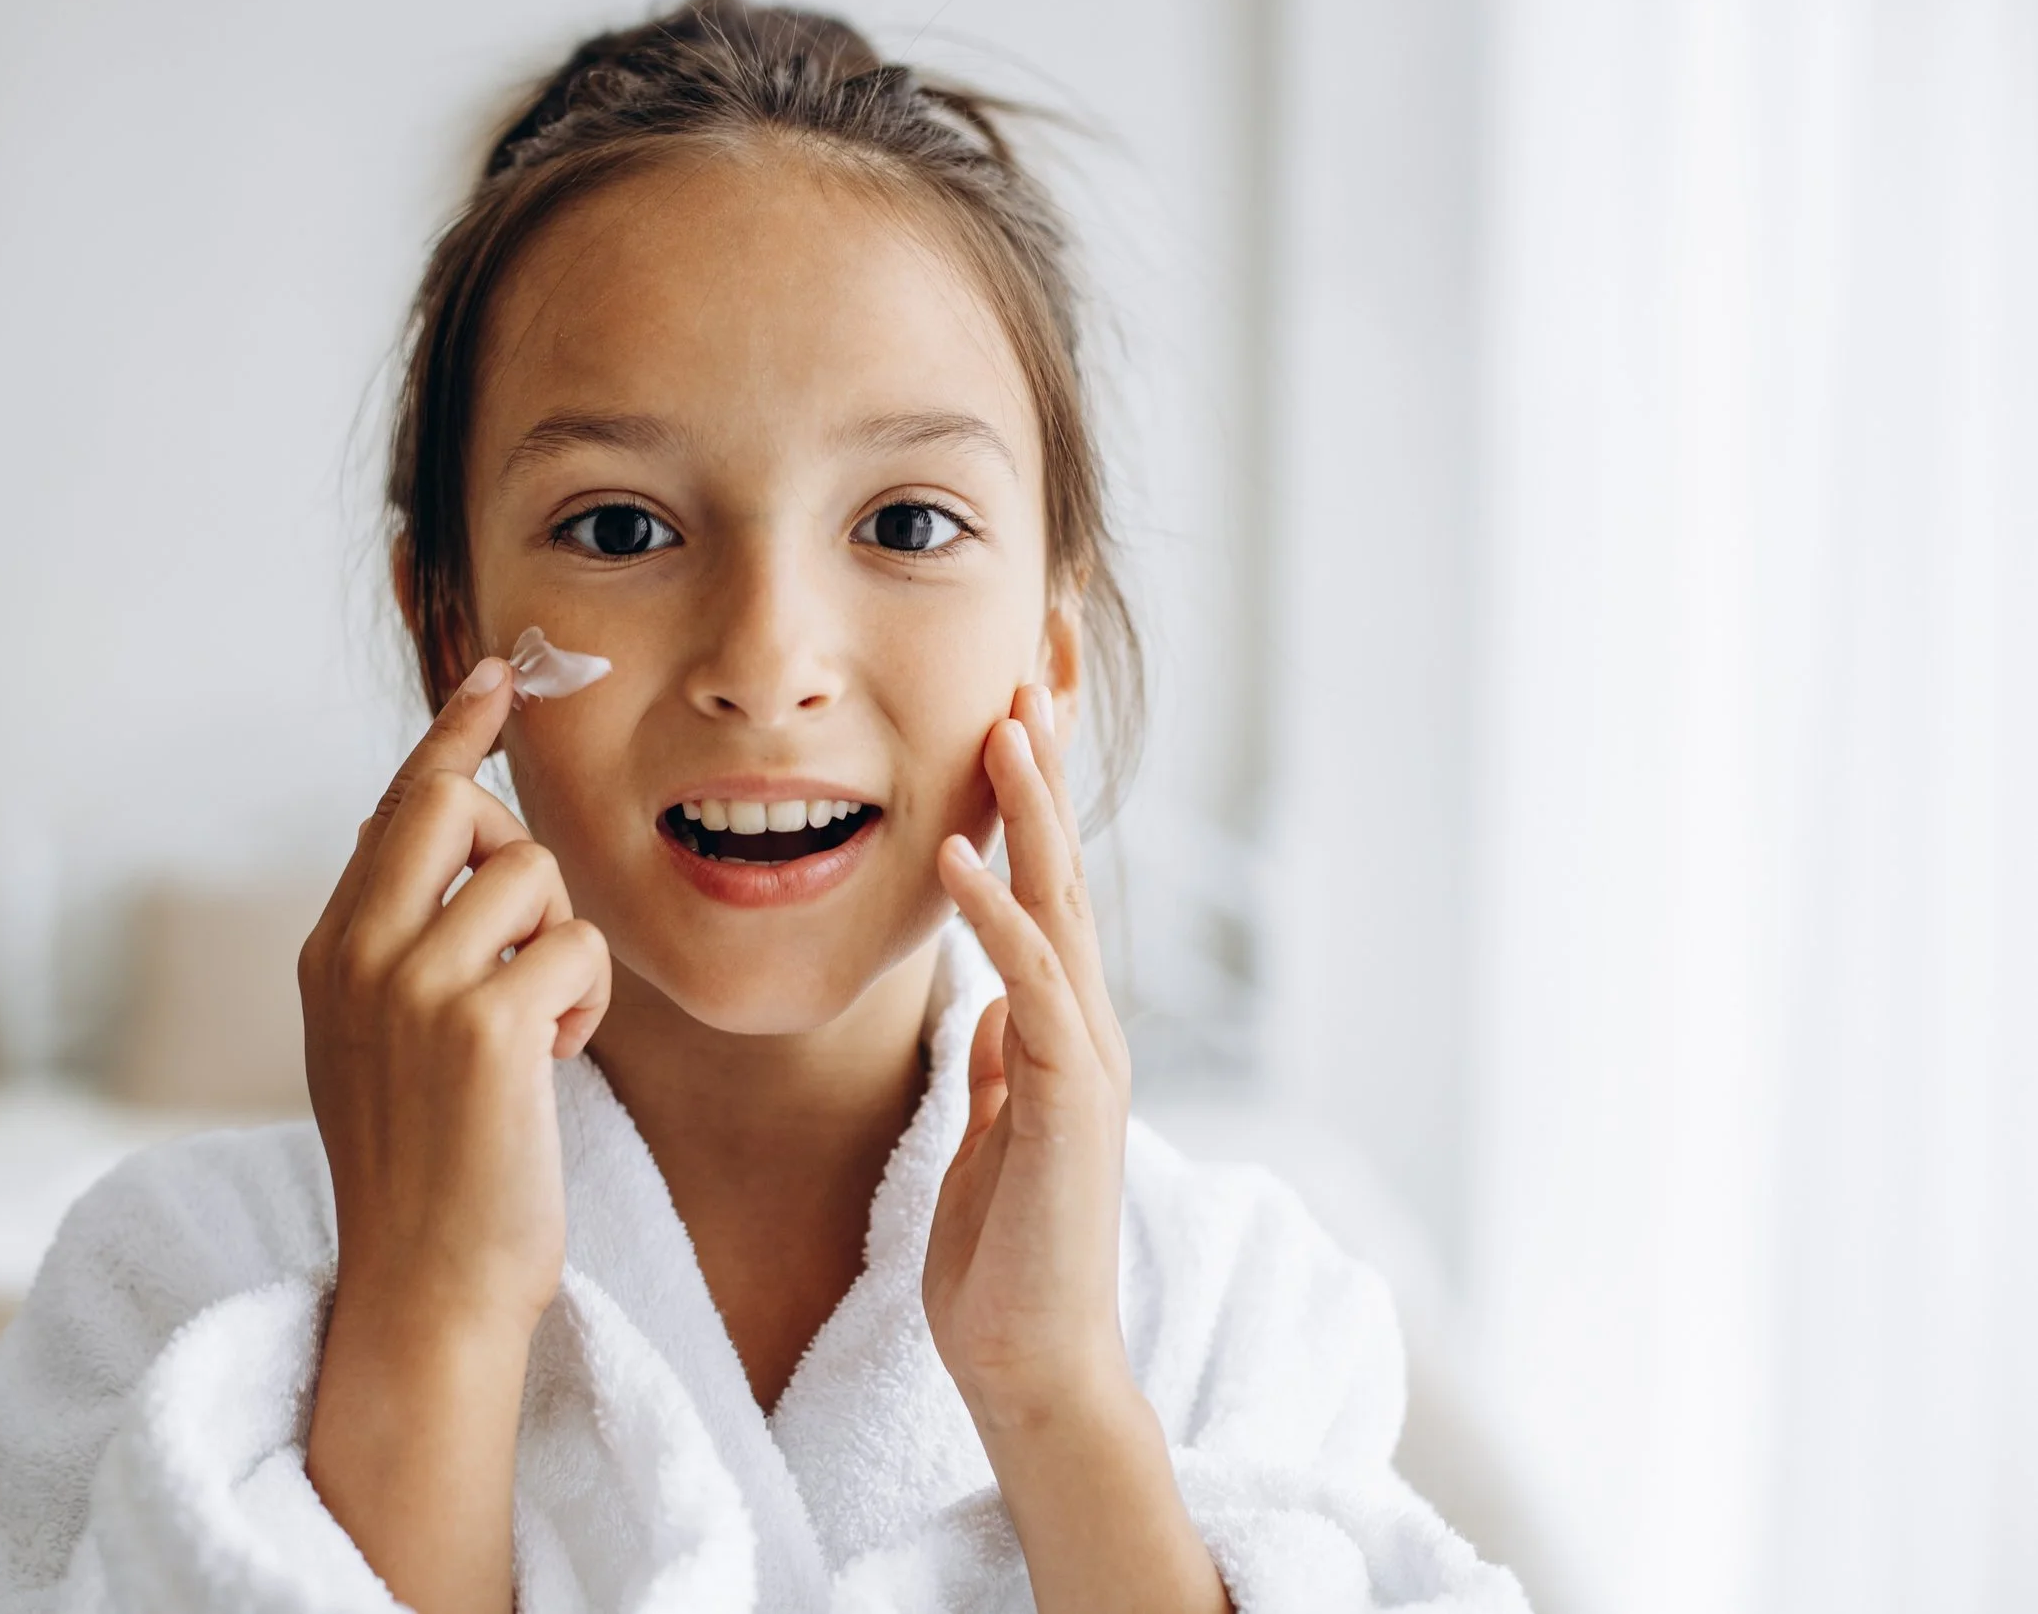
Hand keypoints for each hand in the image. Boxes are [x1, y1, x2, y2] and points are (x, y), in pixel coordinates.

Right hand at [301, 655, 610, 1613]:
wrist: (428, 1286)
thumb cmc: (431, 1170)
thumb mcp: (385, 1042)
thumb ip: (406, 946)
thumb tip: (468, 852)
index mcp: (331, 949)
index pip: (399, 806)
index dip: (455, 735)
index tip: (496, 676)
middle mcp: (356, 950)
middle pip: (461, 806)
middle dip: (518, 847)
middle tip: (525, 933)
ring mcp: (412, 982)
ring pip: (537, 879)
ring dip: (562, 953)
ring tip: (534, 1036)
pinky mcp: (480, 1021)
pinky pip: (577, 948)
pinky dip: (585, 1004)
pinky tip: (552, 1064)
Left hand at [924, 682, 1133, 1425]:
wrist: (1029, 1362)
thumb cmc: (1004, 1258)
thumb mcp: (993, 1133)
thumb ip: (1004, 1065)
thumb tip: (996, 1008)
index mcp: (1062, 1033)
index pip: (1047, 894)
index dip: (1031, 810)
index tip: (1007, 726)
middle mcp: (1085, 1030)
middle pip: (1065, 876)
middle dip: (1043, 779)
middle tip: (1023, 680)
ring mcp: (1086, 1061)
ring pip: (1061, 910)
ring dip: (1031, 816)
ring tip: (1003, 729)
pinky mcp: (1068, 1100)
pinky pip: (1029, 985)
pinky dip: (996, 917)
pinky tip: (956, 860)